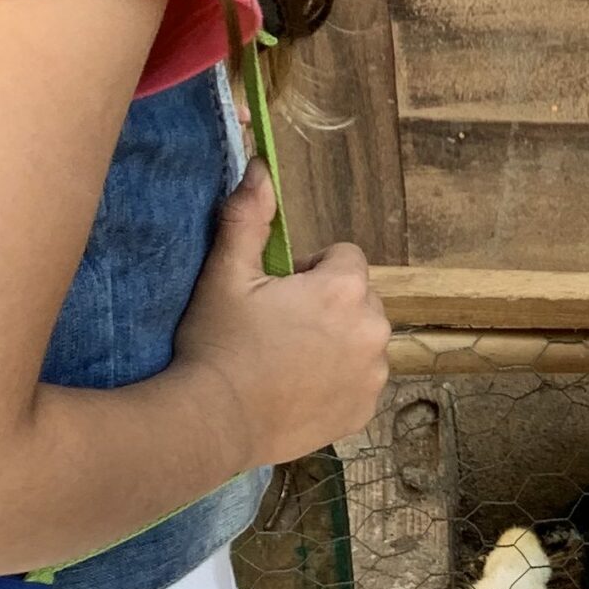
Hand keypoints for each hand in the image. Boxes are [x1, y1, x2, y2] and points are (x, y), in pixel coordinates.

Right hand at [172, 163, 390, 468]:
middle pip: (358, 298)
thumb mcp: (226, 274)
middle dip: (327, 305)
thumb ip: (248, 217)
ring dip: (337, 342)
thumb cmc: (218, 343)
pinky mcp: (365, 409)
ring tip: (286, 361)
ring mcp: (374, 374)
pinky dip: (338, 381)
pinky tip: (298, 390)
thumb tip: (261, 167)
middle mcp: (374, 328)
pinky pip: (360, 380)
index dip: (308, 271)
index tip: (276, 294)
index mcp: (347, 288)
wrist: (214, 421)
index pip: (344, 257)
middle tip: (278, 329)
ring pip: (361, 340)